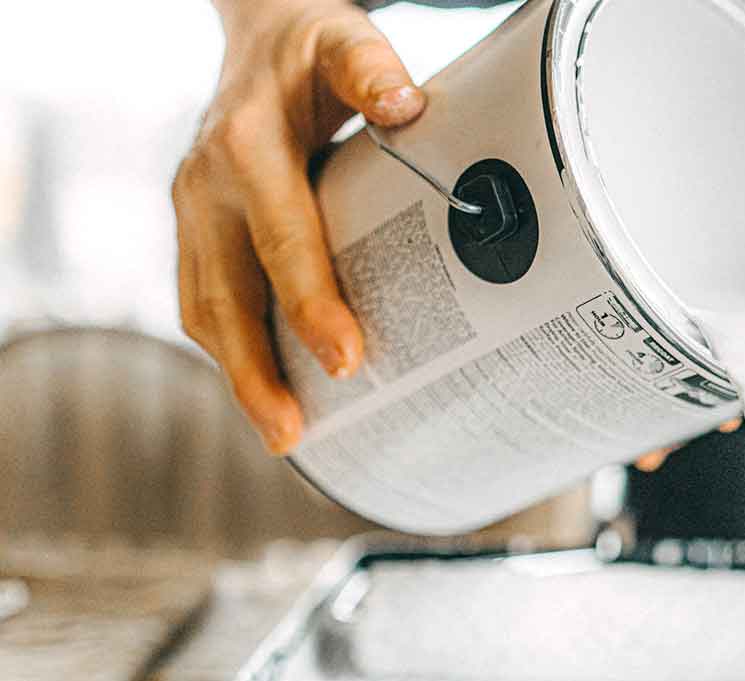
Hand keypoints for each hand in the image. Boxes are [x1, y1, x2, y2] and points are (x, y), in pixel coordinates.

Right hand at [173, 0, 425, 453]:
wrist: (256, 36)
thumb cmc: (308, 48)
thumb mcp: (341, 38)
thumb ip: (372, 66)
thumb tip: (408, 105)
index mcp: (248, 146)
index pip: (281, 237)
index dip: (308, 301)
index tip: (344, 357)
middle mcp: (208, 184)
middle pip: (225, 293)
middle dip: (257, 368)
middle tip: (294, 432)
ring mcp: (193, 211)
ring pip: (205, 307)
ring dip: (239, 375)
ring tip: (284, 434)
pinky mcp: (196, 231)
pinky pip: (205, 300)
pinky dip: (232, 350)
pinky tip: (267, 392)